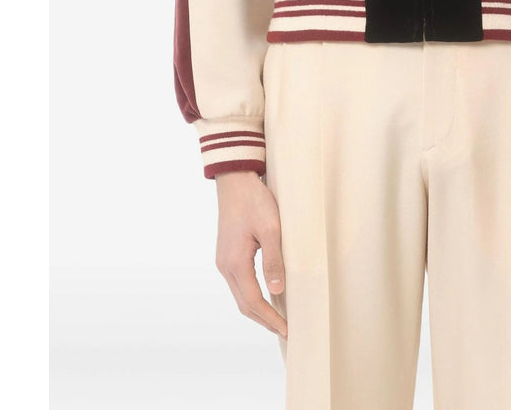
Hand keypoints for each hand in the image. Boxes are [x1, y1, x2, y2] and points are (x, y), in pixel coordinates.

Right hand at [213, 170, 287, 337]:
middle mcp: (225, 266)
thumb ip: (273, 260)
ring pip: (240, 295)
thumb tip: (277, 291)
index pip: (254, 301)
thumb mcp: (270, 229)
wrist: (235, 181)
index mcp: (235, 263)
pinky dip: (252, 295)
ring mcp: (224, 261)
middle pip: (244, 304)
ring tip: (277, 318)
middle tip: (285, 330)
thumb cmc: (254, 201)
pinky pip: (239, 283)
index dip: (270, 318)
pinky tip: (266, 295)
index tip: (287, 329)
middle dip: (264, 320)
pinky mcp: (227, 254)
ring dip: (257, 309)